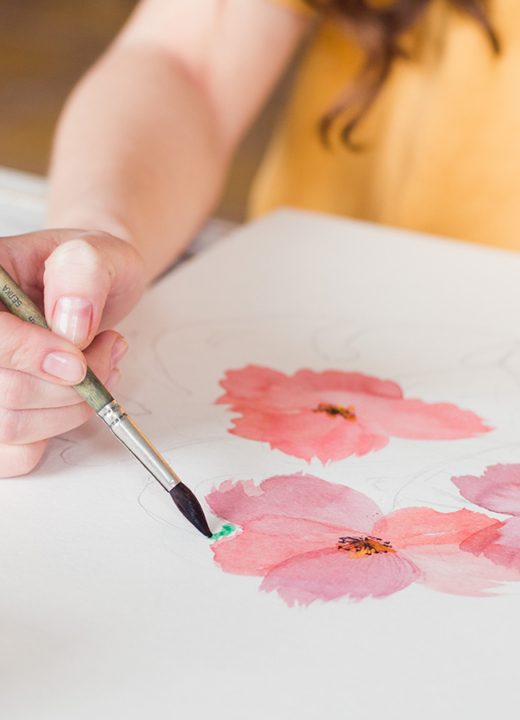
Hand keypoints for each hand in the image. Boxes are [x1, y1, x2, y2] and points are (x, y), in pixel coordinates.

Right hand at [0, 229, 145, 476]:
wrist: (91, 290)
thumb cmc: (86, 270)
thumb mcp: (94, 252)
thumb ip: (81, 274)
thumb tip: (70, 323)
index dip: (27, 354)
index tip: (77, 360)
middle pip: (3, 392)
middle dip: (69, 384)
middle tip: (109, 350)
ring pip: (10, 427)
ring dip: (71, 407)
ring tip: (101, 366)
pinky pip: (16, 455)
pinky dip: (54, 433)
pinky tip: (75, 398)